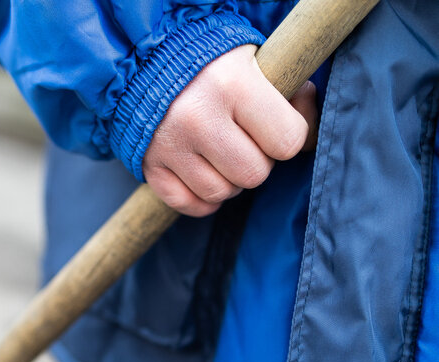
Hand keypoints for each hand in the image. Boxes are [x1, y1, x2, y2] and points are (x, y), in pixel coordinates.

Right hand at [142, 44, 317, 216]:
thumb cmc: (216, 65)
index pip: (287, 142)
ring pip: (221, 193)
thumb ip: (289, 92)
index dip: (289, 138)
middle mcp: (197, 117)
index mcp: (232, 84)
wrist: (148, 61)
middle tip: (246, 141)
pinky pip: (189, 204)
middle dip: (257, 161)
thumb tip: (310, 135)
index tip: (277, 125)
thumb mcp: (256, 62)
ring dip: (229, 180)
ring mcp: (169, 144)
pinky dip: (201, 198)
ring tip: (223, 154)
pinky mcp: (149, 164)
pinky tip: (205, 174)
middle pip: (254, 175)